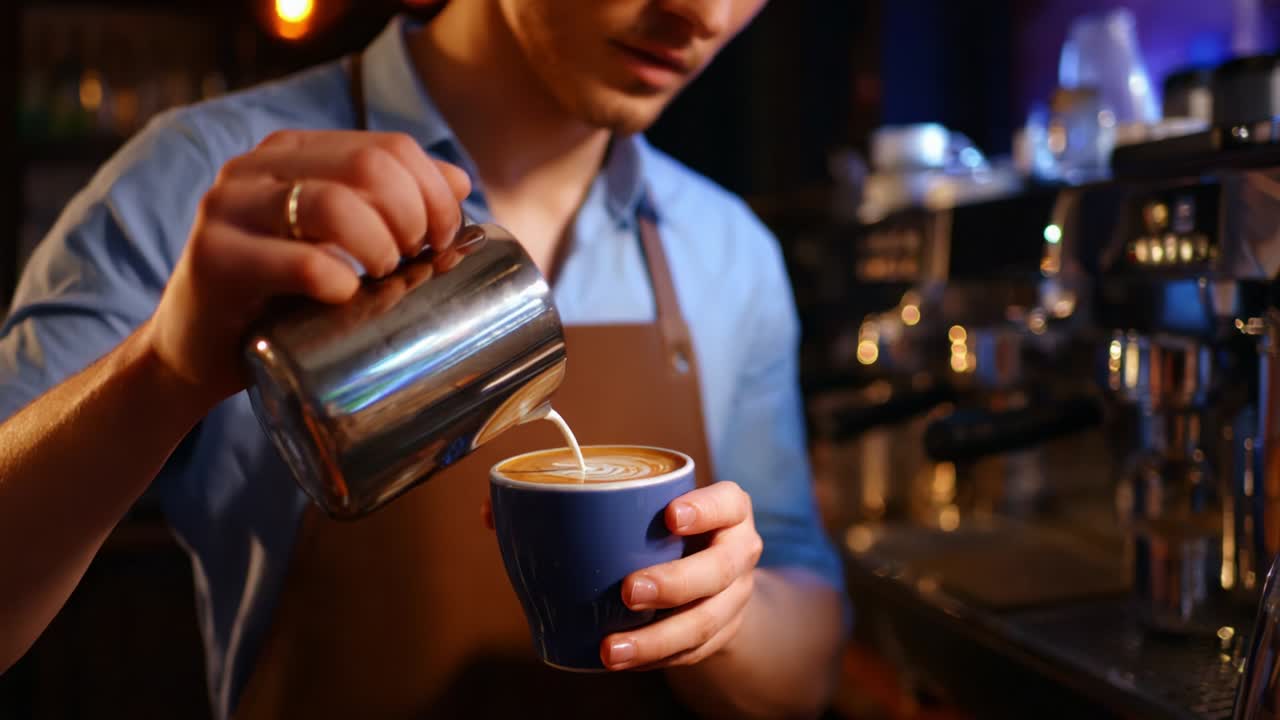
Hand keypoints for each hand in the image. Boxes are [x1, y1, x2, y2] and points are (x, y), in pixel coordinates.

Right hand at [145, 130, 471, 403]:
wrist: (193, 351)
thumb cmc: (278, 298)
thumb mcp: (337, 243)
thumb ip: (390, 205)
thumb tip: (459, 182)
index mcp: (293, 152)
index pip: (388, 147)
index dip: (433, 191)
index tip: (443, 240)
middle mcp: (256, 168)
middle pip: (369, 166)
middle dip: (412, 216)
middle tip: (415, 261)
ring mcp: (228, 208)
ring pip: (335, 204)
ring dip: (379, 245)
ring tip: (383, 278)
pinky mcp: (214, 259)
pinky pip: (301, 263)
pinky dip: (339, 283)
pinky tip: (346, 299)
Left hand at [478, 482, 762, 668]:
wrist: (709, 582)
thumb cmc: (656, 535)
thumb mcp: (637, 511)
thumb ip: (572, 503)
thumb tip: (491, 509)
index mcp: (725, 512)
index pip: (727, 502)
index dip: (705, 509)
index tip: (669, 516)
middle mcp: (737, 554)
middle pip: (717, 570)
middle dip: (674, 583)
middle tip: (628, 591)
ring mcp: (732, 600)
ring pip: (705, 623)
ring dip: (657, 639)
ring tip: (612, 649)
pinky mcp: (718, 637)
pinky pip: (690, 654)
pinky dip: (655, 659)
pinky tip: (622, 661)